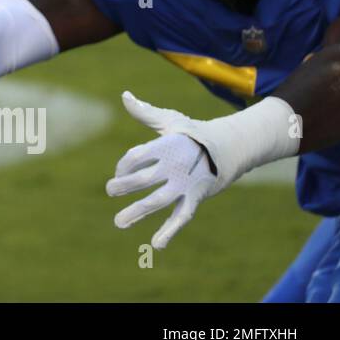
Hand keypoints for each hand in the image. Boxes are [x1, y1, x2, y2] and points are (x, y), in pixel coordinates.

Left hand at [105, 91, 220, 248]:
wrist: (230, 148)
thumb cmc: (192, 133)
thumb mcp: (171, 120)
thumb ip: (145, 112)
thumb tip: (124, 95)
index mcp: (166, 145)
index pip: (137, 155)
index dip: (124, 164)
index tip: (118, 172)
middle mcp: (174, 166)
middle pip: (145, 178)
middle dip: (125, 185)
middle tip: (109, 190)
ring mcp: (185, 184)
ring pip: (159, 200)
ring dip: (138, 211)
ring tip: (119, 222)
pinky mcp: (195, 197)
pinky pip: (182, 217)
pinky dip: (170, 231)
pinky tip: (156, 244)